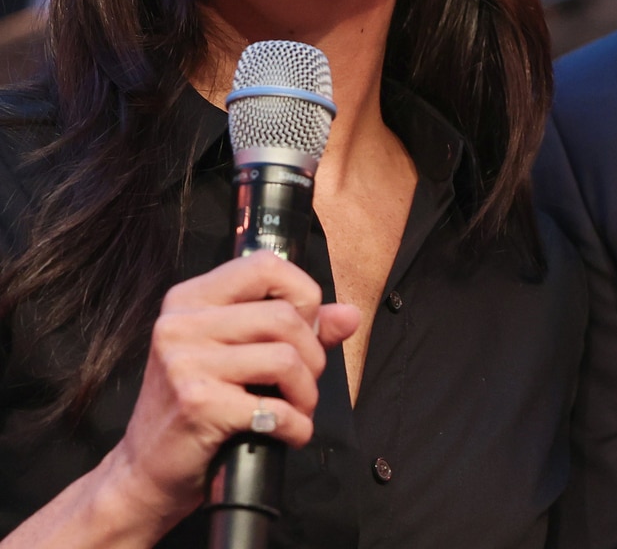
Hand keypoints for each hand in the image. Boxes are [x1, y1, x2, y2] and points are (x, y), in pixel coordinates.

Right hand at [99, 251, 358, 536]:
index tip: (305, 327)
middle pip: (284, 316)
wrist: (144, 472)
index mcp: (191, 298)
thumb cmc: (197, 406)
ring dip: (307, 392)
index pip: (265, 265)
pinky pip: (274, 407)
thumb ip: (297, 328)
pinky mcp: (197, 404)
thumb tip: (350, 314)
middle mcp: (182, 322)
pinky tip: (290, 433)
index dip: (301, 293)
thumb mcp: (240, 355)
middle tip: (305, 382)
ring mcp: (185, 362)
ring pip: (285, 358)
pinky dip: (296, 425)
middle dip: (312, 354)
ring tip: (298, 408)